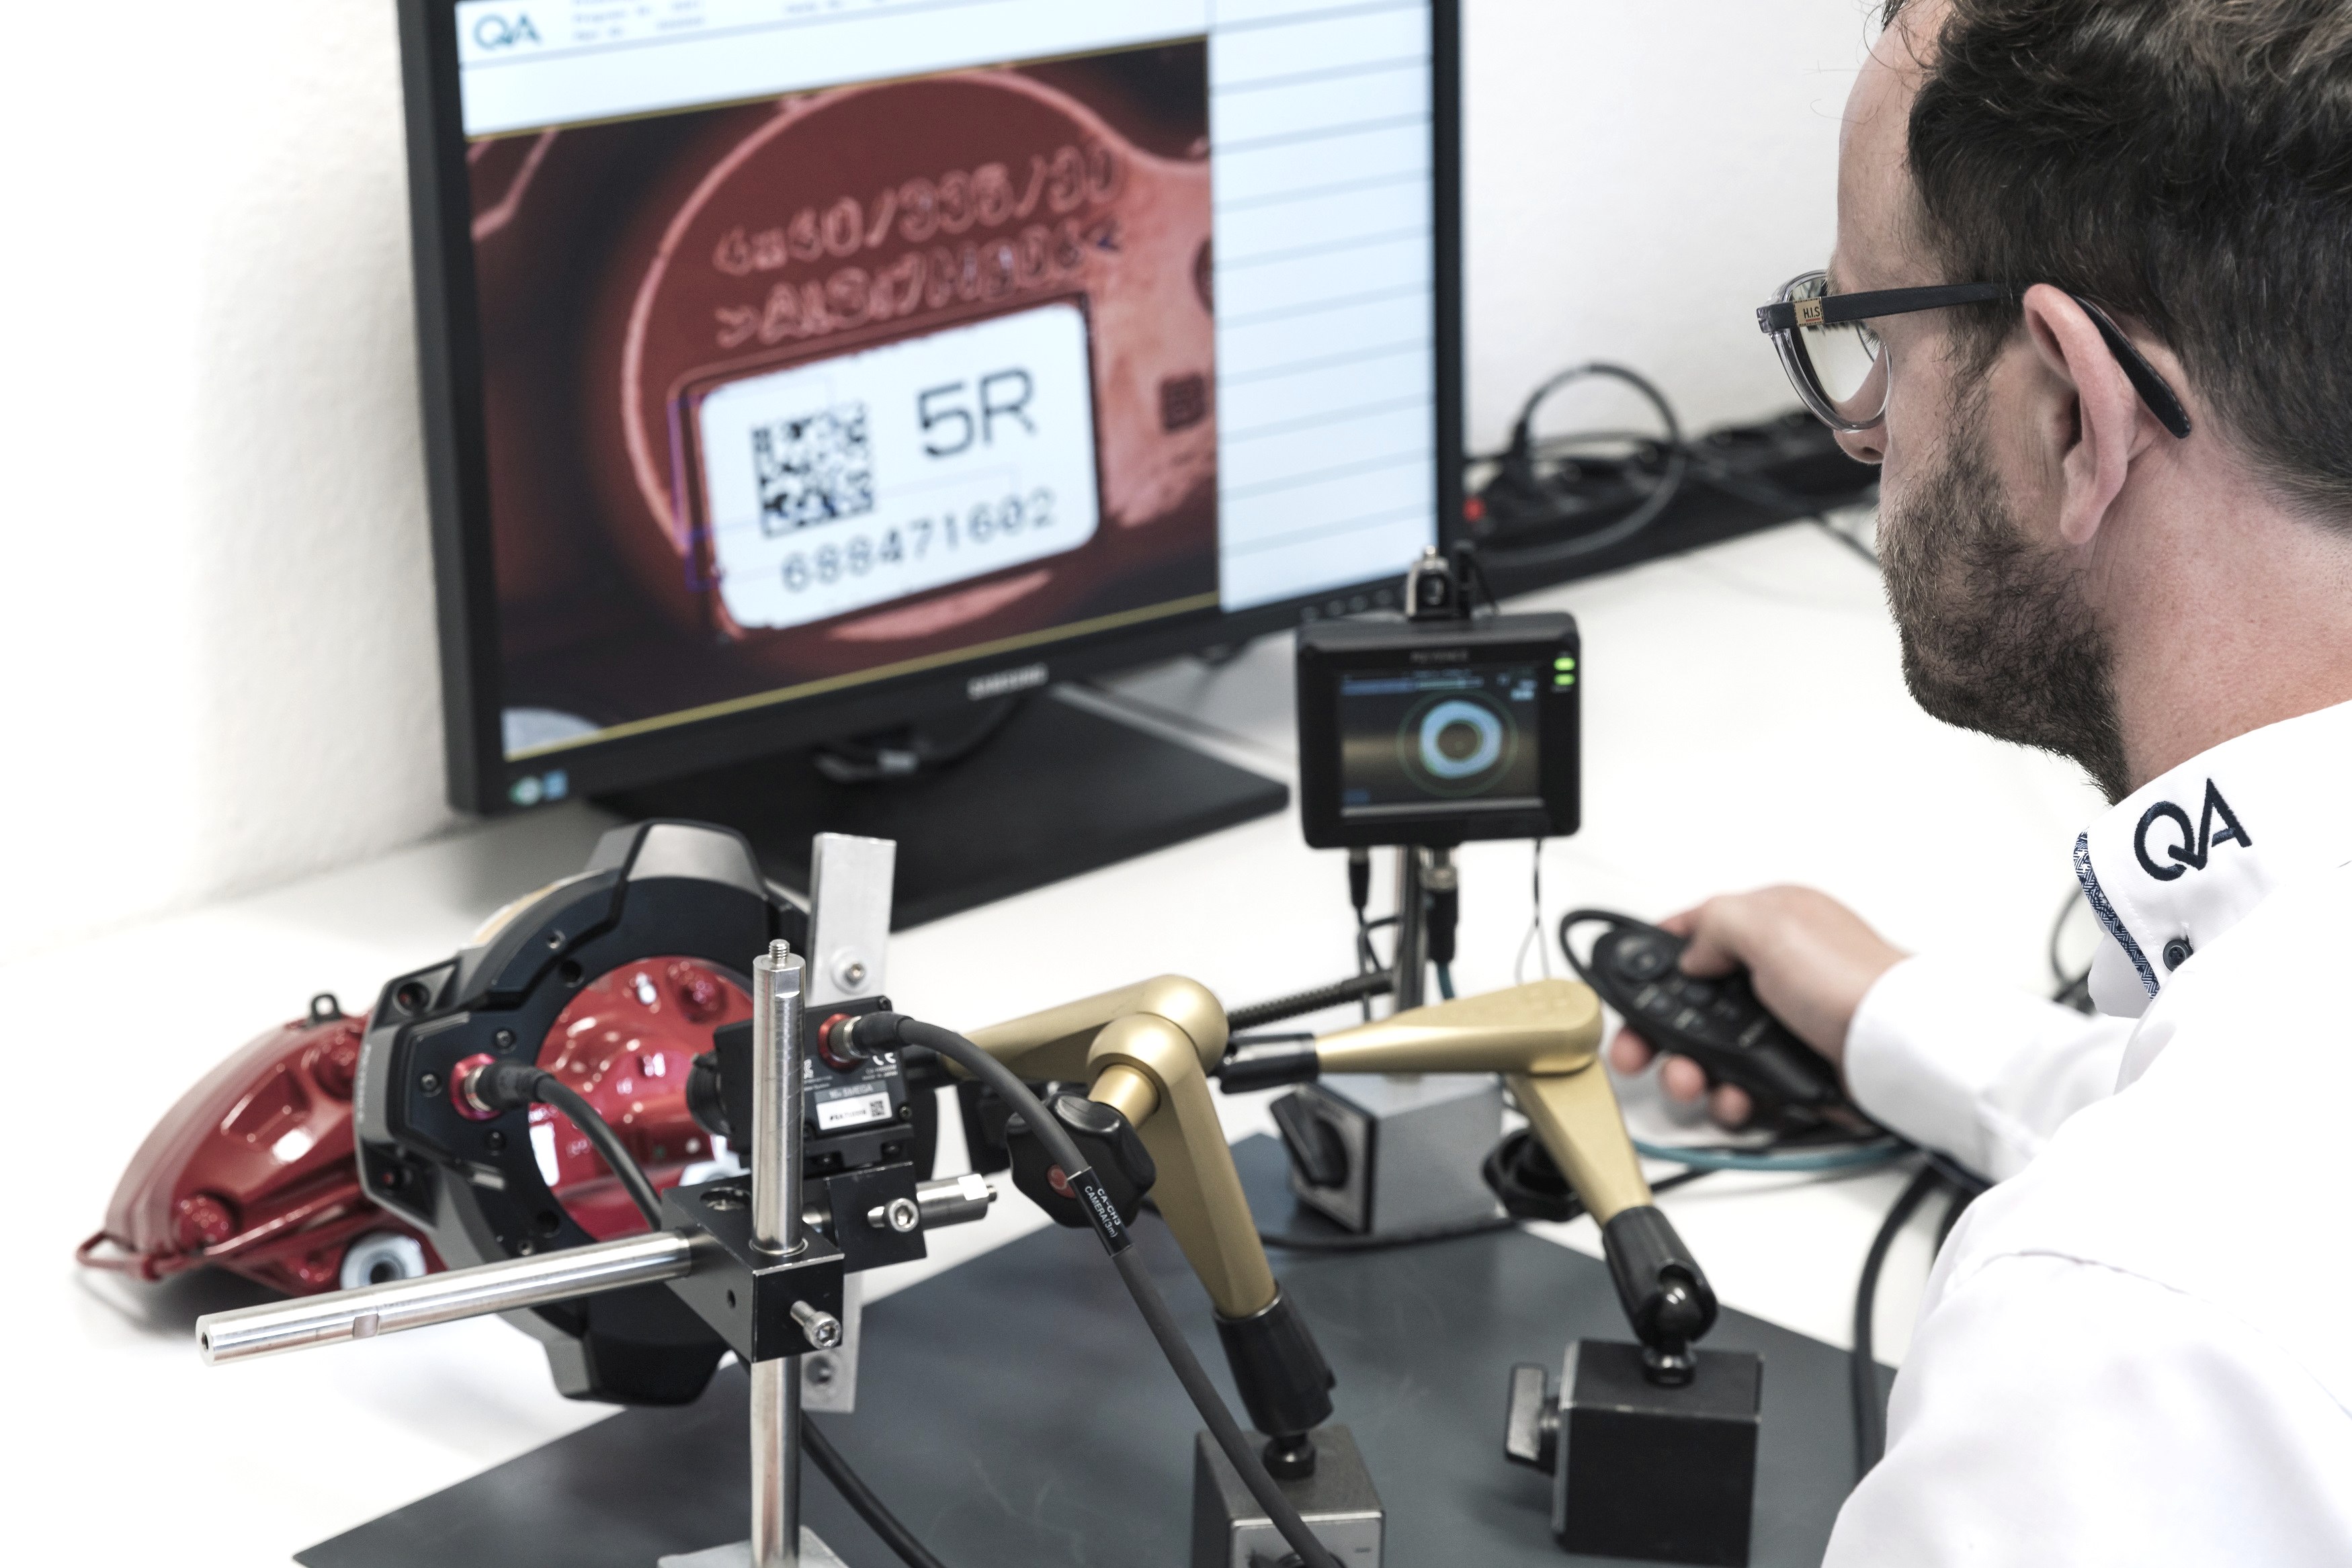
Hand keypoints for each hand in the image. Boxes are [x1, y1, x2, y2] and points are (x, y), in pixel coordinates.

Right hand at [1605, 886, 1905, 1127]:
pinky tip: (1734, 1096)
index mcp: (1770, 922)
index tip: (1623, 981)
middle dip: (1659, 1029)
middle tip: (1638, 1051)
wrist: (1901, 1053)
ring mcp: (1782, 1021)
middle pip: (1692, 999)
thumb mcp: (1771, 925)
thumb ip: (1715, 925)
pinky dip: (1729, 1094)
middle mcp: (1774, 969)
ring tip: (1691, 1081)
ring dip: (1689, 1068)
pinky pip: (1741, 1083)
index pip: (1695, 929)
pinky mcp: (1791, 1067)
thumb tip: (1691, 954)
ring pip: (1710, 1048)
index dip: (1654, 955)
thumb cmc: (1854, 982)